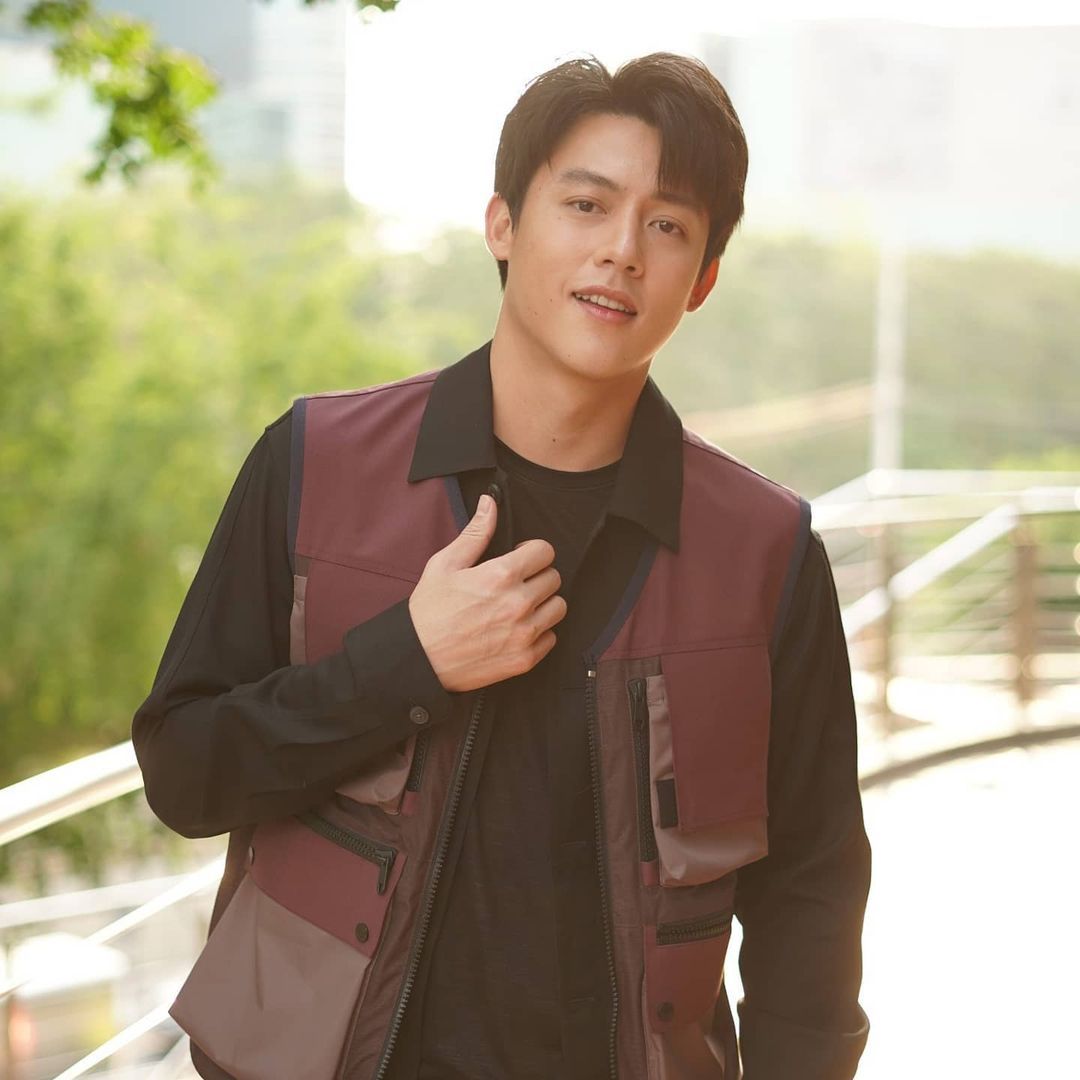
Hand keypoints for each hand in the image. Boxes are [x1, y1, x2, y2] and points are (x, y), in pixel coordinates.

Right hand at [408, 494, 565, 691]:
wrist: (418, 659)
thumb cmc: (429, 612)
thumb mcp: (445, 565)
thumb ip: (475, 533)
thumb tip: (490, 503)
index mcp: (501, 575)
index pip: (545, 551)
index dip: (531, 552)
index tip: (520, 559)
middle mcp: (519, 603)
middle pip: (554, 578)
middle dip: (537, 576)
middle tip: (516, 584)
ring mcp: (524, 633)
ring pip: (558, 608)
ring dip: (543, 604)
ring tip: (519, 607)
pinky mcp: (525, 659)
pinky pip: (551, 638)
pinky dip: (539, 633)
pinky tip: (517, 630)